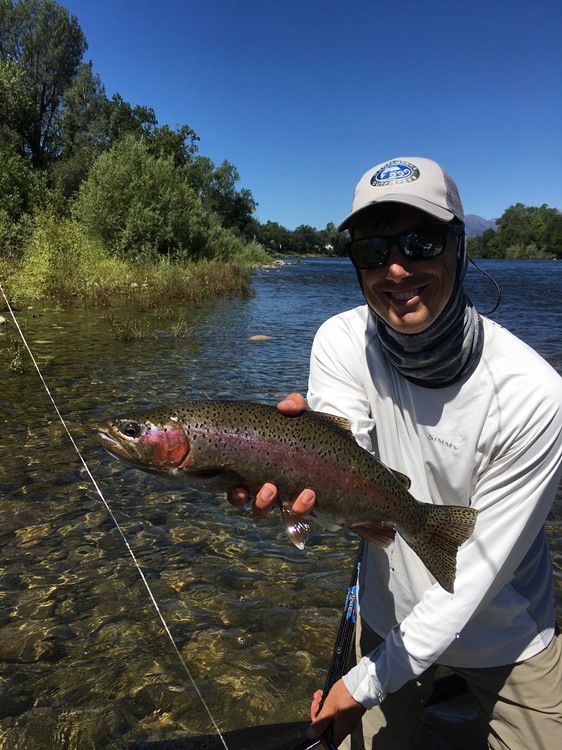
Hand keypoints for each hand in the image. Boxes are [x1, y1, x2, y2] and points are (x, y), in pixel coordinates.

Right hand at [226, 394, 315, 515]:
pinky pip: (297, 515)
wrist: (344, 452)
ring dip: (274, 505)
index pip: (237, 485)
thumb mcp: (305, 416)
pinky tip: (309, 495)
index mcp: (260, 467)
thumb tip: (284, 407)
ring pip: (271, 511)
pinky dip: (301, 507)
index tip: (239, 488)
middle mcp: (270, 487)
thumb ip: (295, 405)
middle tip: (269, 488)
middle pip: (252, 503)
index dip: (234, 491)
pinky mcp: (305, 505)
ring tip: (283, 492)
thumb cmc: (313, 433)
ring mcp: (287, 498)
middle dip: (258, 500)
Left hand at [307, 679, 364, 747]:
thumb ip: (320, 723)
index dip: (318, 732)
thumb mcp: (329, 708)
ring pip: (330, 716)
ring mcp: (347, 717)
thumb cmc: (346, 695)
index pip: (327, 741)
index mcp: (341, 730)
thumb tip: (310, 735)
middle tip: (316, 703)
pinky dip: (328, 702)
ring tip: (318, 696)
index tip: (315, 721)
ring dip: (322, 706)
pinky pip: (336, 710)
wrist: (361, 682)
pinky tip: (323, 693)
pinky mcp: (348, 709)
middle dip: (318, 714)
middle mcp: (345, 726)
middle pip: (327, 727)